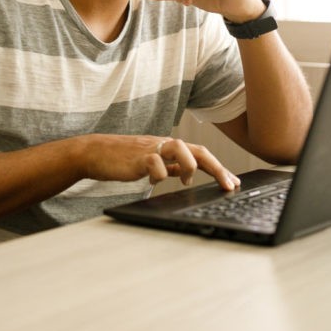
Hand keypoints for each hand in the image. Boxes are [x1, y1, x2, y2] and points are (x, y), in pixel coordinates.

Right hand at [81, 135, 240, 190]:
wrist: (97, 152)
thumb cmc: (124, 159)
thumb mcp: (153, 163)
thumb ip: (170, 166)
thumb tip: (187, 175)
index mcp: (171, 148)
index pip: (201, 154)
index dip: (219, 168)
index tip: (233, 182)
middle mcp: (165, 145)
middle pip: (198, 150)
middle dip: (217, 167)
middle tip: (229, 184)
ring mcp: (152, 149)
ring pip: (180, 148)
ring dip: (189, 166)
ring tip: (186, 181)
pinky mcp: (138, 156)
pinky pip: (154, 163)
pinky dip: (158, 174)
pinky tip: (152, 182)